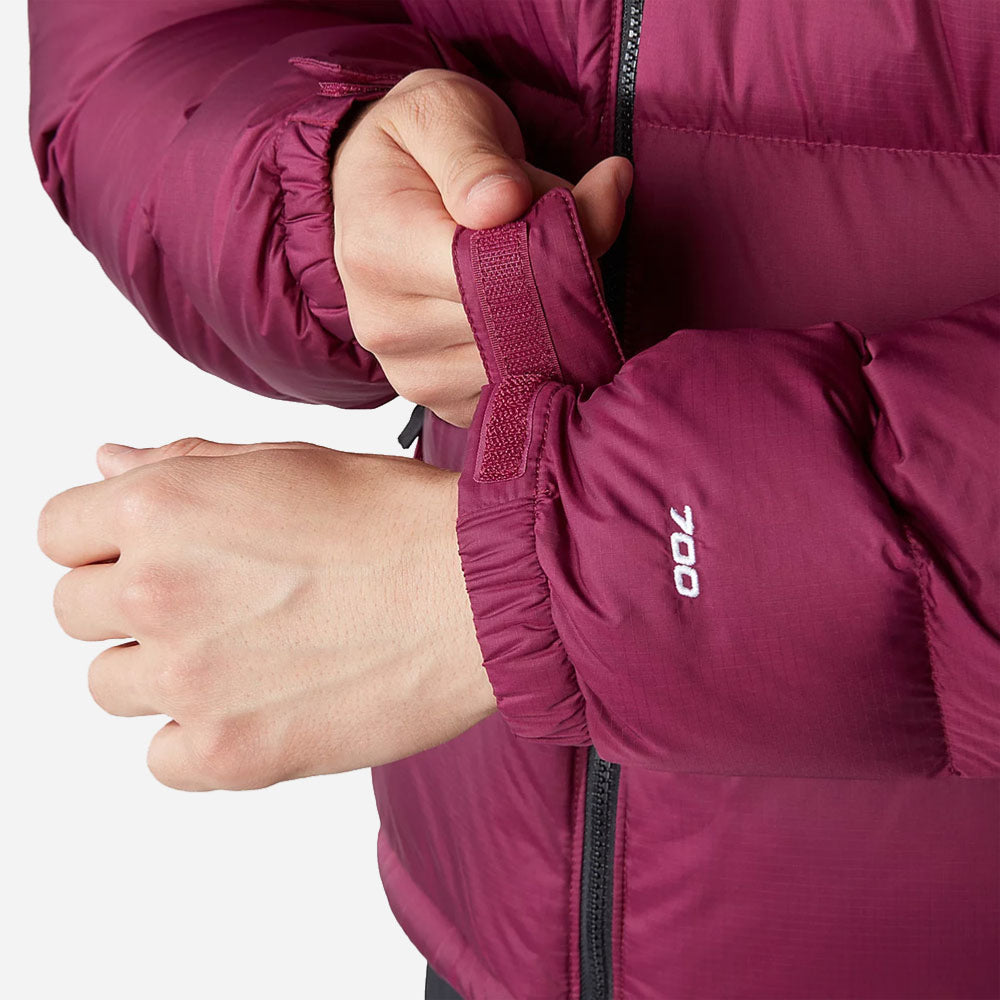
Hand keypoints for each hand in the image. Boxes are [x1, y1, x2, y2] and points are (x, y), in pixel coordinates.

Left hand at [38, 437, 494, 789]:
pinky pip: (162, 757)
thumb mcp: (285, 462)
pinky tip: (258, 702)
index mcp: (164, 505)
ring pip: (110, 686)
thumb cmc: (398, 521)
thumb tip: (107, 464)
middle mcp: (160, 588)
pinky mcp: (230, 752)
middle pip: (75, 613)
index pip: (58, 534)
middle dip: (129, 605)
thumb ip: (180, 465)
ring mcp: (190, 678)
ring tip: (244, 653)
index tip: (142, 555)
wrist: (478, 593)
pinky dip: (198, 738)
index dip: (102, 542)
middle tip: (212, 602)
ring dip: (162, 672)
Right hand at [332, 68, 631, 426]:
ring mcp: (414, 374)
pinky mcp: (443, 402)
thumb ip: (474, 154)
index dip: (566, 237)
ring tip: (536, 262)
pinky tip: (528, 308)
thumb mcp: (440, 111)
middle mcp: (387, 326)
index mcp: (380, 250)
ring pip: (531, 362)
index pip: (499, 272)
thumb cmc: (413, 148)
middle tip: (578, 222)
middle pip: (522, 322)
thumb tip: (505, 202)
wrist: (371, 195)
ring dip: (559, 315)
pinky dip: (543, 353)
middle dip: (569, 275)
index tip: (601, 191)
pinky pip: (520, 390)